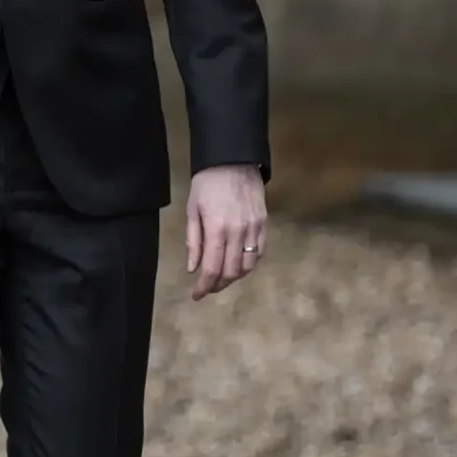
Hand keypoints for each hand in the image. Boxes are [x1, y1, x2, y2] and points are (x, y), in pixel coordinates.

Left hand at [185, 164, 266, 300]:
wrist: (233, 161)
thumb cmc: (207, 184)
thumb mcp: (192, 210)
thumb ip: (193, 241)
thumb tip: (193, 269)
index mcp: (216, 229)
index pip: (212, 268)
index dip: (204, 286)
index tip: (196, 295)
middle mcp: (238, 232)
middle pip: (231, 272)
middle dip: (218, 285)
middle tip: (207, 288)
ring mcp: (254, 229)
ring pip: (248, 266)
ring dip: (234, 277)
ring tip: (221, 278)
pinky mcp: (264, 225)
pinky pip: (259, 253)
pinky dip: (248, 264)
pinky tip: (238, 264)